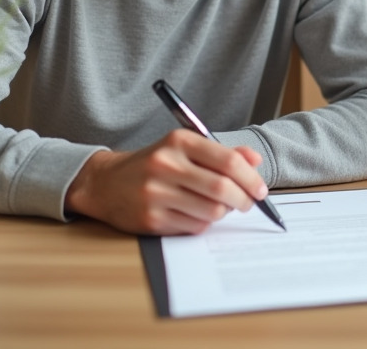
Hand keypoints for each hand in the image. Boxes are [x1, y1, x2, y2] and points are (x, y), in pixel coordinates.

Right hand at [65, 130, 266, 234]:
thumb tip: (255, 161)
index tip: (261, 189)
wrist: (105, 183)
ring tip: (221, 207)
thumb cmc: (154, 164)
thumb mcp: (184, 148)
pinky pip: (194, 226)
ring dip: (224, 212)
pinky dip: (204, 223)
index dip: (251, 178)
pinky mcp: (151, 219)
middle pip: (222, 188)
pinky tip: (197, 214)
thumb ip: (222, 153)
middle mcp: (166, 164)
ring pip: (211, 211)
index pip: (227, 160)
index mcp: (179, 141)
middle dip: (244, 200)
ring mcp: (156, 193)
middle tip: (249, 203)